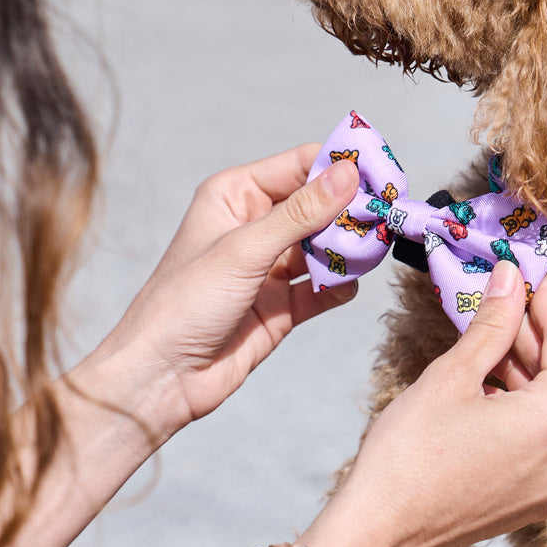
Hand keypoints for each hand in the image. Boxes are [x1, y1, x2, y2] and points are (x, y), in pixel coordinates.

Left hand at [96, 144, 360, 440]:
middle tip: (386, 215)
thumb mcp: (244, 250)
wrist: (160, 380)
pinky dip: (341, 284)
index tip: (381, 173)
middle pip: (320, 204)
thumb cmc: (182, 304)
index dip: (340, 167)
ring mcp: (271, 265)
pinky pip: (325, 285)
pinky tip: (346, 285)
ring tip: (371, 251)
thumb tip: (347, 174)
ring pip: (326, 244)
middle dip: (352, 210)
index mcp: (237, 195)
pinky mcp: (283, 304)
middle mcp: (255, 225)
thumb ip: (300, 213)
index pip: (301, 165)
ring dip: (350, 248)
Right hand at [305, 262, 546, 546]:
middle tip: (497, 296)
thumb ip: (492, 323)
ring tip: (482, 335)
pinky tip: (483, 382)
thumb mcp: (453, 376)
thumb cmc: (408, 456)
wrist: (377, 533)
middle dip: (528, 333)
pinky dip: (517, 407)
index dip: (545, 299)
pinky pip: (539, 438)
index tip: (524, 273)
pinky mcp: (536, 500)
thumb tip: (511, 278)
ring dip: (520, 369)